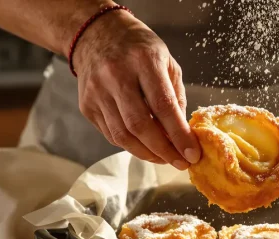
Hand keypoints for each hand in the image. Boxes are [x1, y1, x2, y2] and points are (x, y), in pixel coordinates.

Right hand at [72, 11, 199, 168]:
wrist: (96, 34)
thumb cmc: (139, 49)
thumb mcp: (167, 62)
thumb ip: (176, 96)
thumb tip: (183, 134)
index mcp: (143, 60)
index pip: (163, 105)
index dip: (178, 135)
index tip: (192, 154)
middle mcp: (116, 75)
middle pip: (140, 125)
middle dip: (163, 151)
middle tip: (180, 163)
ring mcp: (97, 91)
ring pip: (122, 135)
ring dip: (147, 154)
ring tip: (165, 158)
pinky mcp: (86, 105)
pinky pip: (111, 134)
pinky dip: (131, 145)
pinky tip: (145, 147)